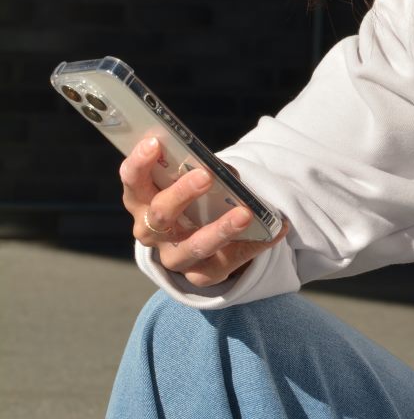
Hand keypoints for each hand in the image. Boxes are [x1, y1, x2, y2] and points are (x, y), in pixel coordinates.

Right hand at [121, 134, 289, 287]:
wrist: (197, 240)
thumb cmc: (190, 199)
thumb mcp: (186, 181)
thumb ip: (197, 170)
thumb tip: (223, 170)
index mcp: (141, 201)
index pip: (132, 180)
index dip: (139, 162)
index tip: (155, 142)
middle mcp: (151, 232)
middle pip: (161, 214)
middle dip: (182, 193)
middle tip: (205, 175)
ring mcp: (175, 257)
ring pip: (195, 246)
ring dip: (221, 229)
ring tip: (246, 213)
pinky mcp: (201, 276)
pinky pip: (228, 262)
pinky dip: (254, 244)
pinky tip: (276, 229)